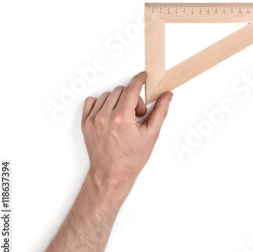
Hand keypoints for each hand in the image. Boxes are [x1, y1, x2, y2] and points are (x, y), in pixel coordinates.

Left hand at [81, 72, 172, 201]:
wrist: (111, 175)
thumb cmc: (131, 159)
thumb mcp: (151, 135)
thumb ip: (160, 112)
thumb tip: (167, 96)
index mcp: (122, 118)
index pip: (131, 88)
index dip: (140, 80)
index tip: (144, 77)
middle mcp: (105, 117)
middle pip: (121, 91)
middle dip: (133, 98)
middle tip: (139, 115)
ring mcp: (93, 120)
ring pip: (107, 95)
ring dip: (118, 101)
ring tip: (125, 118)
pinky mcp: (85, 123)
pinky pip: (92, 102)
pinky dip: (102, 104)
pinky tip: (111, 115)